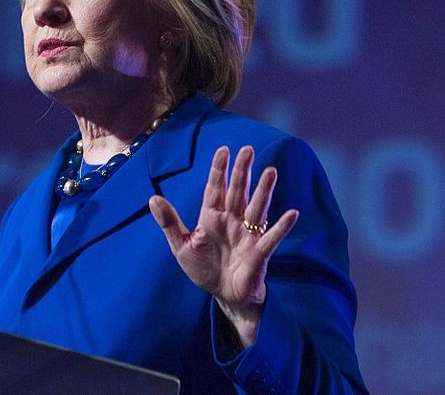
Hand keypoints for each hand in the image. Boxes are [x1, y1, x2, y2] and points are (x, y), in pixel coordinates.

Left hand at [149, 145, 298, 347]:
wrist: (223, 296)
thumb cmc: (205, 269)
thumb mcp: (182, 246)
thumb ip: (170, 223)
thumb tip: (152, 199)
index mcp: (212, 217)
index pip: (216, 188)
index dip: (219, 170)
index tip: (224, 150)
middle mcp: (232, 221)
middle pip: (238, 192)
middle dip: (242, 171)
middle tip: (248, 149)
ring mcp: (247, 235)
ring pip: (256, 208)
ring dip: (264, 191)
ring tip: (271, 172)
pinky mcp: (259, 253)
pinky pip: (271, 238)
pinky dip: (281, 227)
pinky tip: (292, 214)